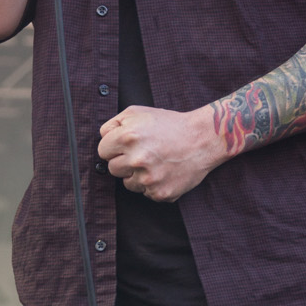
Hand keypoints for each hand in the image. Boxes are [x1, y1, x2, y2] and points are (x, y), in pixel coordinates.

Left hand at [97, 104, 226, 203]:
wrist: (202, 139)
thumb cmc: (171, 125)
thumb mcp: (138, 113)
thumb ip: (114, 124)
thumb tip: (103, 138)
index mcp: (128, 137)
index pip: (102, 151)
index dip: (113, 148)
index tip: (126, 146)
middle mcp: (137, 159)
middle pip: (112, 169)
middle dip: (124, 162)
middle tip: (143, 153)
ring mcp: (148, 178)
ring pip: (127, 184)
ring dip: (137, 175)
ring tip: (155, 162)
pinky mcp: (160, 193)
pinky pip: (145, 193)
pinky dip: (152, 184)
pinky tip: (164, 171)